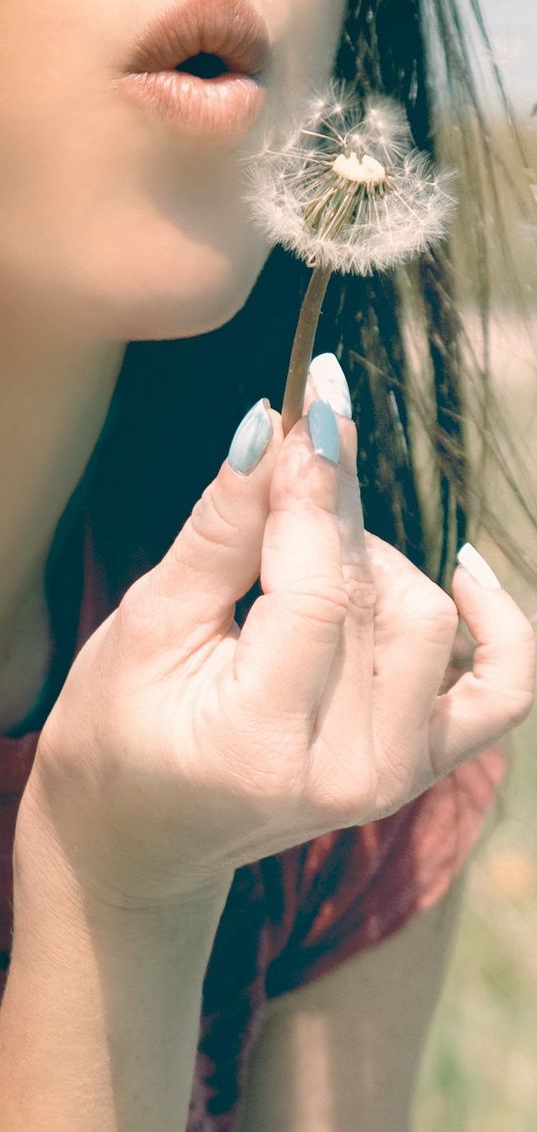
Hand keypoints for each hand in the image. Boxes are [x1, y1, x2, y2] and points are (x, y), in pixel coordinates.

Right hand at [26, 393, 534, 909]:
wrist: (143, 833)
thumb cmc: (119, 731)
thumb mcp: (150, 623)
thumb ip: (221, 529)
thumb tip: (275, 428)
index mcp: (261, 742)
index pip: (318, 589)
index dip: (314, 488)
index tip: (310, 402)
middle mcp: (349, 770)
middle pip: (373, 593)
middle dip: (328, 508)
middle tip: (289, 457)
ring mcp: (396, 775)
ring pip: (426, 616)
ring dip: (371, 560)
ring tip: (300, 561)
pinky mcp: (422, 766)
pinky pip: (503, 686)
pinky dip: (496, 623)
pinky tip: (466, 570)